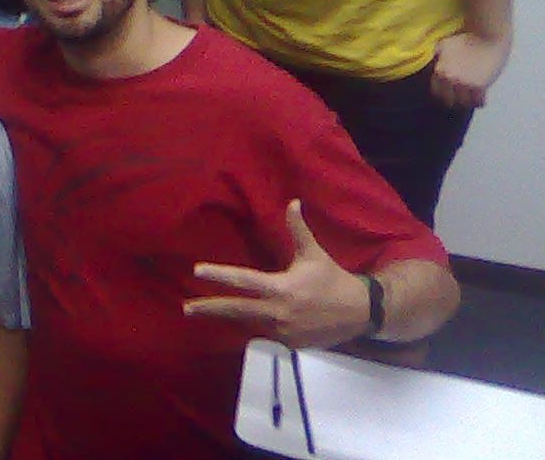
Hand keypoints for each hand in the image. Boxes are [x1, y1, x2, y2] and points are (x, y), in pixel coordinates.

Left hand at [184, 200, 369, 348]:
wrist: (360, 312)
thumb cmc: (332, 279)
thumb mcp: (313, 254)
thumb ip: (298, 230)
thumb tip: (292, 201)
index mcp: (281, 287)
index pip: (243, 280)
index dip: (219, 275)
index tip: (197, 271)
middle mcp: (278, 311)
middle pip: (236, 309)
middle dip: (209, 309)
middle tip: (185, 308)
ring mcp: (283, 331)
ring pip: (248, 323)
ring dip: (228, 318)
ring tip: (204, 312)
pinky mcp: (290, 344)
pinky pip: (266, 335)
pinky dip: (254, 327)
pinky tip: (242, 324)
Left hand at [430, 31, 508, 107]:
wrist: (487, 37)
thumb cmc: (465, 39)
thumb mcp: (444, 45)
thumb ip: (438, 57)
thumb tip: (433, 64)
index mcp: (440, 71)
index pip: (436, 92)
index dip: (442, 94)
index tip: (447, 93)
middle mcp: (451, 80)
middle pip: (449, 101)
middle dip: (453, 100)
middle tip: (458, 98)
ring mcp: (466, 85)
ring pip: (464, 104)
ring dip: (466, 102)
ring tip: (469, 99)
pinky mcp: (481, 87)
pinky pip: (479, 102)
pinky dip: (479, 102)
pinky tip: (479, 99)